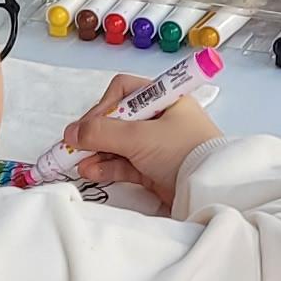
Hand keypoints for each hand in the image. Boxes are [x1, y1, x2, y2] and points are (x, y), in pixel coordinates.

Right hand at [68, 68, 224, 200]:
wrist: (209, 189)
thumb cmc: (182, 151)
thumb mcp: (139, 137)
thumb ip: (102, 132)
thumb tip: (71, 132)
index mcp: (163, 99)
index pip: (124, 91)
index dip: (103, 106)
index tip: (89, 126)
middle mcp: (159, 119)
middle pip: (116, 120)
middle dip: (94, 134)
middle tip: (74, 147)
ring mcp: (156, 145)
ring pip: (117, 144)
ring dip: (96, 152)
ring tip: (79, 164)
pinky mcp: (153, 169)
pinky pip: (123, 163)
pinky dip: (106, 167)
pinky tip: (91, 171)